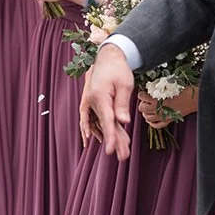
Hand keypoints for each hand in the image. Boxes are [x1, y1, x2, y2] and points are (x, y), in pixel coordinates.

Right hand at [79, 44, 134, 159]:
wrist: (107, 57)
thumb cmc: (118, 69)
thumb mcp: (125, 84)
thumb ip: (122, 104)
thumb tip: (123, 122)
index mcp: (100, 96)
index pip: (106, 121)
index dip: (111, 136)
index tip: (112, 150)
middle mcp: (92, 101)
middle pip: (104, 125)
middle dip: (114, 142)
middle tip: (124, 157)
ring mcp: (90, 102)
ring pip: (99, 124)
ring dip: (109, 137)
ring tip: (122, 151)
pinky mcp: (92, 102)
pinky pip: (92, 119)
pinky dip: (94, 130)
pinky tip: (96, 139)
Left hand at [137, 87, 197, 127]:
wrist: (196, 98)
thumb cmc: (183, 89)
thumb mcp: (168, 84)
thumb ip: (157, 86)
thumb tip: (150, 86)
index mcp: (157, 98)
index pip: (141, 97)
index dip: (141, 94)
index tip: (143, 93)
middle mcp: (158, 108)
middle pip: (142, 108)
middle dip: (142, 103)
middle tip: (146, 101)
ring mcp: (163, 116)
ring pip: (147, 117)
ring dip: (146, 112)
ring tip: (148, 109)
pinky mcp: (169, 120)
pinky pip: (156, 125)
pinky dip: (152, 123)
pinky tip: (151, 119)